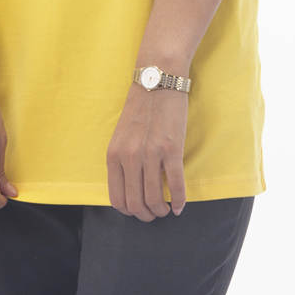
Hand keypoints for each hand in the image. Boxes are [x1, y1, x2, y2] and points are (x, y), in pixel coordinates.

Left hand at [106, 82, 187, 220]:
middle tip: (155, 214)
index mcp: (113, 155)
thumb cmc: (141, 108)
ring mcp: (150, 154)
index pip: (117, 199)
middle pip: (136, 204)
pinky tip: (180, 205)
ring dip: (162, 211)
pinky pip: (176, 185)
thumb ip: (122, 160)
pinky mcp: (171, 149)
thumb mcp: (121, 135)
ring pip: (155, 199)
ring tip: (167, 209)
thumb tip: (131, 188)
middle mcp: (129, 157)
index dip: (129, 211)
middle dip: (147, 216)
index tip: (138, 211)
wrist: (157, 79)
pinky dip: (179, 201)